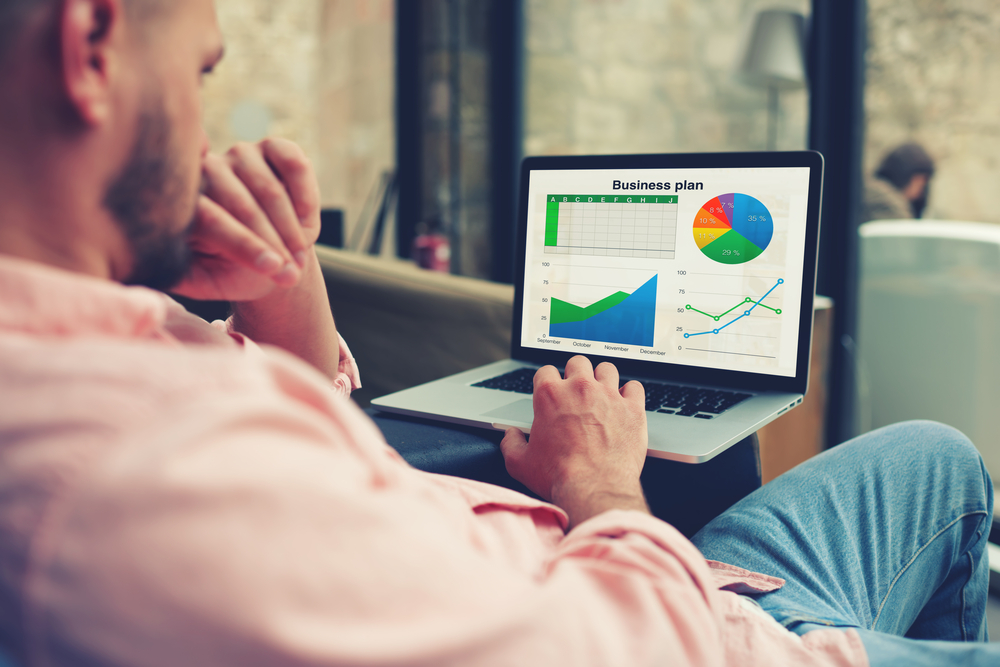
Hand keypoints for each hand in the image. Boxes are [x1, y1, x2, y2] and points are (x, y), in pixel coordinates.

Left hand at [170, 139, 320, 302]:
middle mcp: (206, 168)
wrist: (270, 252)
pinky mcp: (273, 147)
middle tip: (291, 275)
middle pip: (243, 205)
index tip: (271, 268)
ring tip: (300, 259)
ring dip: (292, 229)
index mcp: (183, 200)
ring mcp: (239, 153)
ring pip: (270, 189)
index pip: (211, 218)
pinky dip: (307, 197)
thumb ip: (180, 274)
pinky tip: (308, 226)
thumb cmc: (233, 269)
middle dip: (274, 243)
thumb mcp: (206, 280)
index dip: (245, 245)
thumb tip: (151, 271)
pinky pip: (295, 165)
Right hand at [500, 356, 649, 528]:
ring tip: (603, 394)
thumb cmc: (558, 476)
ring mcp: (609, 395)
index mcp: (550, 395)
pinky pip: (635, 386)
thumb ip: (511, 443)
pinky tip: (626, 404)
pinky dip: (630, 393)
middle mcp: (580, 388)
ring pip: (607, 369)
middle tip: (578, 391)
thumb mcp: (520, 463)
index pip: (547, 371)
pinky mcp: (632, 408)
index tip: (553, 392)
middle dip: (576, 374)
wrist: (594, 489)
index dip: (548, 382)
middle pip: (578, 362)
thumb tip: (511, 435)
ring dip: (603, 379)